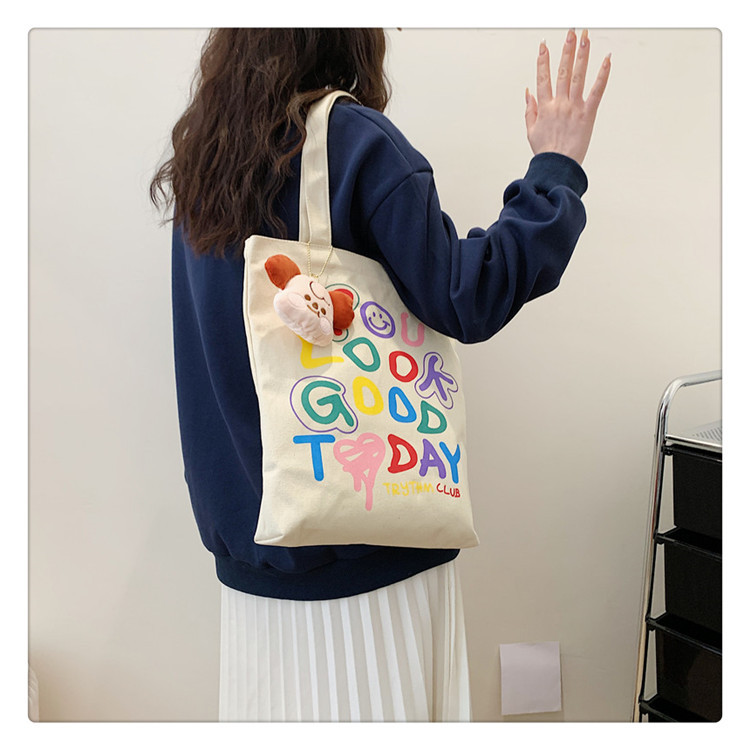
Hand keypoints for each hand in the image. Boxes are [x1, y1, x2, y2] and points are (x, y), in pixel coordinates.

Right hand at [525, 29, 610, 164]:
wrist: (558, 166)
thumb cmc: (546, 152)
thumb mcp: (531, 131)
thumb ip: (529, 110)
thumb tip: (528, 92)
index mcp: (544, 108)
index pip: (543, 78)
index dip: (543, 61)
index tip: (543, 46)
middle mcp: (559, 104)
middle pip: (562, 72)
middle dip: (566, 50)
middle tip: (570, 33)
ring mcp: (574, 108)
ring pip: (577, 76)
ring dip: (582, 55)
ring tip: (584, 38)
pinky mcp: (588, 114)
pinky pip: (597, 91)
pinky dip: (603, 74)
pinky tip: (606, 60)